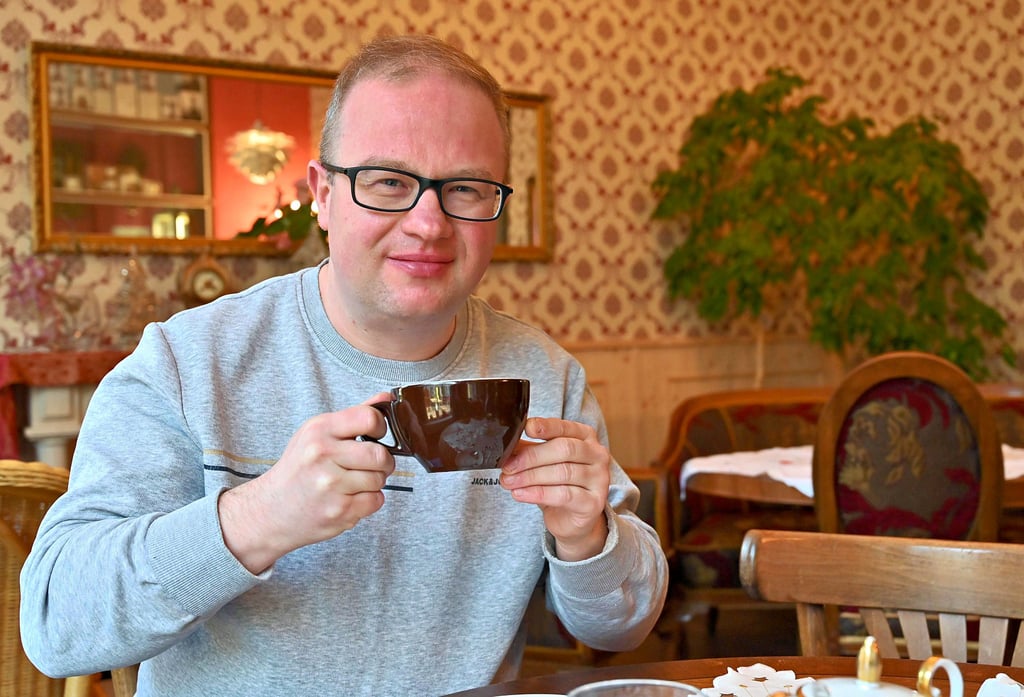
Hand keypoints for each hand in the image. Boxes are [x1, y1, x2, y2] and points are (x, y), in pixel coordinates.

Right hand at [219, 393, 393, 572]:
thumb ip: (353, 416)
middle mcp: (323, 455)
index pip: (369, 418)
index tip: (376, 435)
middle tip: (372, 465)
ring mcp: (330, 484)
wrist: (271, 510)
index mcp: (319, 430)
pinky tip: (350, 497)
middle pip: (380, 454)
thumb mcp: (316, 434)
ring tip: (354, 482)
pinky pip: (376, 500)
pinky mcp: (339, 510)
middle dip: (383, 461)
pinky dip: (369, 501)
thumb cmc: (298, 469)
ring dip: (374, 482)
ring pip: (380, 479)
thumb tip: (386, 397)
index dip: (380, 427)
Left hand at [499, 417, 610, 560]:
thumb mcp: (542, 463)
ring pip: (562, 472)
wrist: (572, 519)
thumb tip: (508, 445)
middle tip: (508, 466)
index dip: (545, 427)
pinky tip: (520, 494)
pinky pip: (563, 495)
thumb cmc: (558, 484)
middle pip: (563, 449)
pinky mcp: (594, 503)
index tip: (525, 428)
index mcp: (585, 437)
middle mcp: (597, 455)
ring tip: (509, 482)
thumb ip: (528, 450)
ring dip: (530, 476)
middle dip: (531, 457)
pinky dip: (537, 494)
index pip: (565, 427)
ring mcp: (599, 479)